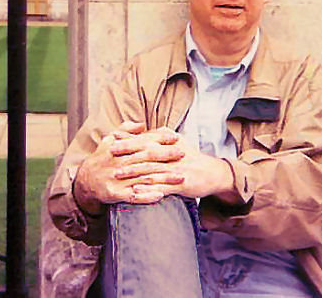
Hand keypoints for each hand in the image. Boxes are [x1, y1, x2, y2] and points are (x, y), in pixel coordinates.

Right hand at [73, 123, 182, 212]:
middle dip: (166, 155)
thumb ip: (125, 130)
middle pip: (146, 157)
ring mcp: (118, 179)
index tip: (175, 137)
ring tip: (181, 177)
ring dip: (163, 177)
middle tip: (183, 153)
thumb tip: (141, 124)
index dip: (160, 138)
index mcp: (120, 149)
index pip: (143, 141)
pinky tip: (161, 195)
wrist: (83, 182)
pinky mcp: (115, 194)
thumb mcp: (108, 140)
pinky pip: (133, 196)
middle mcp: (120, 162)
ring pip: (144, 177)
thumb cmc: (100, 160)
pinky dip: (147, 196)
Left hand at [112, 134, 234, 200]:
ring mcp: (175, 169)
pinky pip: (161, 187)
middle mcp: (171, 153)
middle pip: (145, 152)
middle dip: (126, 154)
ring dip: (133, 173)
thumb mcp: (175, 141)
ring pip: (151, 170)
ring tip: (117, 175)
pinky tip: (135, 191)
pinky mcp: (181, 184)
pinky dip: (147, 189)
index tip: (111, 140)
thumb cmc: (190, 157)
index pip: (145, 139)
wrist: (213, 172)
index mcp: (169, 142)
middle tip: (109, 155)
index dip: (128, 140)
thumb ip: (156, 136)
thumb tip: (137, 130)